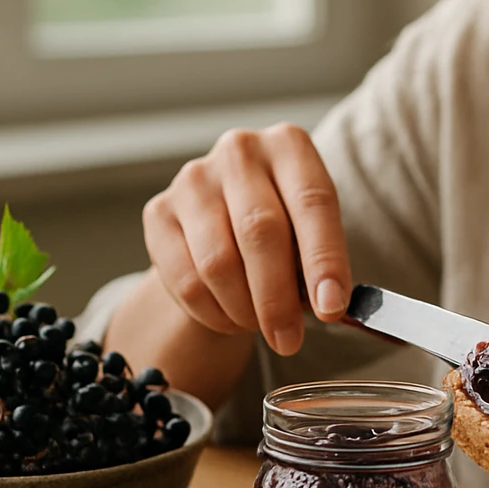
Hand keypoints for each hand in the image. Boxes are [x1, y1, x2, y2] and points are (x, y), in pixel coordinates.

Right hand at [142, 124, 350, 354]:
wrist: (227, 214)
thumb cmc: (286, 225)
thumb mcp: (313, 230)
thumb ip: (321, 261)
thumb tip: (329, 305)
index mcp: (290, 146)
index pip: (313, 202)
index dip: (323, 260)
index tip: (330, 307)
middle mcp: (240, 152)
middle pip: (260, 232)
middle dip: (277, 299)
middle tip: (289, 341)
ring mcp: (194, 179)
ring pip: (217, 261)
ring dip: (243, 310)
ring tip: (261, 327)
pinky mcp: (158, 211)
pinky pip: (185, 279)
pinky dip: (212, 313)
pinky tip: (231, 319)